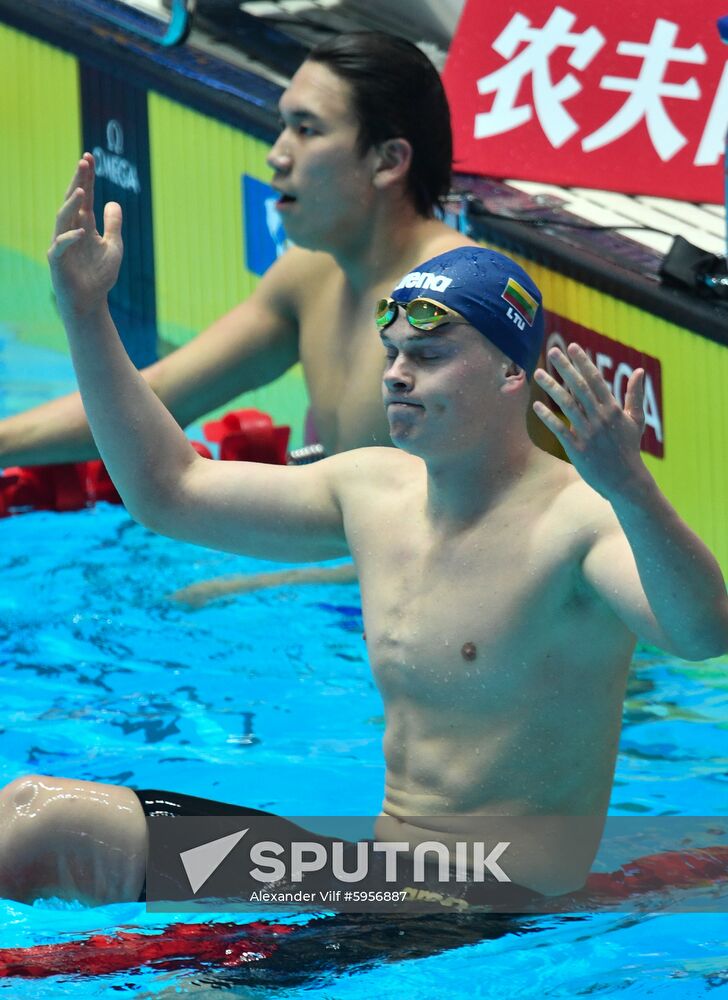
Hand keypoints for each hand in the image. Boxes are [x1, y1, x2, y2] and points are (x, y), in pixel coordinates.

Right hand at [47, 153, 122, 317]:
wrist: (90, 301)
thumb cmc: (100, 275)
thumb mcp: (113, 247)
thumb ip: (114, 225)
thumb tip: (113, 202)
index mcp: (84, 224)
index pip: (85, 197)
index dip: (87, 178)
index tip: (89, 157)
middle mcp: (71, 230)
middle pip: (72, 201)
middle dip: (77, 182)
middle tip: (83, 163)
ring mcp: (62, 244)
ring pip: (62, 218)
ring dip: (71, 205)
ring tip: (81, 191)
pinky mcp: (57, 260)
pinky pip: (61, 246)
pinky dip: (71, 237)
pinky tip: (82, 231)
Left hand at [532, 343, 647, 500]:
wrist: (626, 480)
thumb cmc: (630, 449)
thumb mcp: (636, 420)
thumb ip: (635, 394)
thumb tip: (640, 370)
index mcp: (613, 409)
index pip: (596, 380)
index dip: (583, 362)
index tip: (572, 347)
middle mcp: (600, 418)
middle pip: (579, 387)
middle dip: (565, 367)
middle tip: (552, 351)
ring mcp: (588, 432)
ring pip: (566, 404)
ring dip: (551, 387)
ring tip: (538, 373)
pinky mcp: (577, 448)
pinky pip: (559, 429)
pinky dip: (547, 416)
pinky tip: (536, 405)